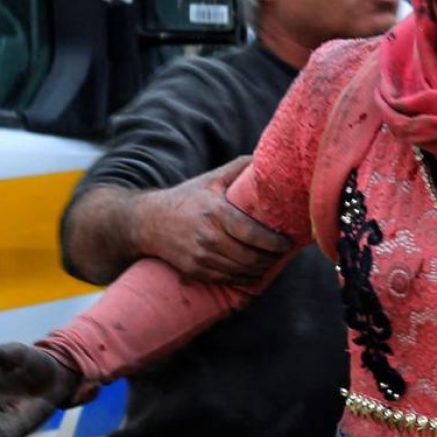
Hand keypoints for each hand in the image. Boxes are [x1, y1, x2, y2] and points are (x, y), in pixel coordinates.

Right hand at [140, 156, 292, 282]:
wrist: (148, 222)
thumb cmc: (187, 197)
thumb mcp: (211, 179)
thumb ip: (239, 168)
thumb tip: (266, 157)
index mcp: (216, 212)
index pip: (252, 234)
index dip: (274, 242)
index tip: (288, 242)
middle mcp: (208, 237)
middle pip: (250, 256)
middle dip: (272, 257)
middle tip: (283, 252)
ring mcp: (201, 257)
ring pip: (241, 271)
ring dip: (262, 269)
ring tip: (272, 260)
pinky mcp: (195, 271)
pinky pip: (228, 279)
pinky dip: (246, 278)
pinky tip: (255, 271)